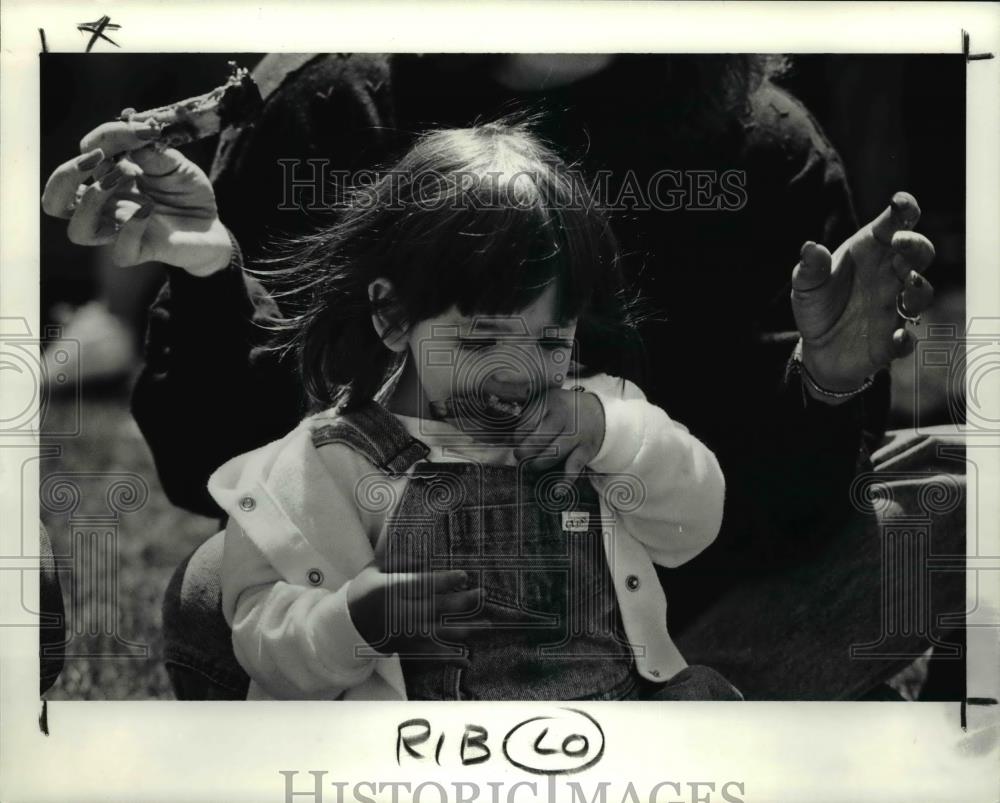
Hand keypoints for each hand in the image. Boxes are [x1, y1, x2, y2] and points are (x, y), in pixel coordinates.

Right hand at [41, 116, 231, 276]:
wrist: (212, 225)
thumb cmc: (187, 192)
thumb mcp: (174, 163)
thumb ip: (151, 149)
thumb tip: (132, 122)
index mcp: (106, 178)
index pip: (83, 156)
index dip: (105, 137)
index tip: (141, 130)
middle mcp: (105, 206)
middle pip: (55, 200)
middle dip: (66, 176)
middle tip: (98, 160)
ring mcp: (120, 230)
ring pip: (78, 230)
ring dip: (94, 202)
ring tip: (125, 181)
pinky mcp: (141, 251)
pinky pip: (120, 252)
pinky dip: (131, 228)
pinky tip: (149, 210)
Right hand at [346, 561, 479, 663]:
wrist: (347, 624)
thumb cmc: (365, 589)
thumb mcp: (376, 569)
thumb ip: (400, 561)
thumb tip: (426, 557)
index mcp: (391, 591)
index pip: (422, 585)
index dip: (444, 581)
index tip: (465, 575)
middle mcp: (399, 613)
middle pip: (434, 608)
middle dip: (460, 603)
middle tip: (482, 595)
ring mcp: (404, 634)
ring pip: (437, 632)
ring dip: (462, 629)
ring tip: (485, 625)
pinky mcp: (407, 647)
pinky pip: (430, 654)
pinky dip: (449, 658)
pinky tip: (467, 660)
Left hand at [512, 389, 605, 477]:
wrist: (597, 413)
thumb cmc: (563, 409)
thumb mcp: (547, 401)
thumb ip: (528, 414)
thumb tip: (507, 437)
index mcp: (553, 404)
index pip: (528, 423)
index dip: (517, 436)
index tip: (515, 440)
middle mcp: (566, 419)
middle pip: (539, 440)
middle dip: (524, 452)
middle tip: (519, 455)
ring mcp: (577, 437)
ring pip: (553, 455)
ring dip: (537, 464)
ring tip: (530, 465)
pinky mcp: (585, 452)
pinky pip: (574, 468)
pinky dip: (565, 481)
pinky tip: (557, 491)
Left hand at [790, 192, 934, 393]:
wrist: (817, 348)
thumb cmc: (818, 305)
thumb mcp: (806, 286)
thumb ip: (810, 268)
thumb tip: (810, 248)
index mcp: (871, 253)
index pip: (894, 225)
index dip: (903, 210)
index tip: (899, 203)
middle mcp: (890, 276)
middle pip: (918, 253)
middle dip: (916, 245)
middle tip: (901, 242)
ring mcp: (896, 307)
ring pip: (922, 293)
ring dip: (919, 287)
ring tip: (907, 282)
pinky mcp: (893, 340)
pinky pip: (908, 340)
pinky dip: (906, 340)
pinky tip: (897, 339)